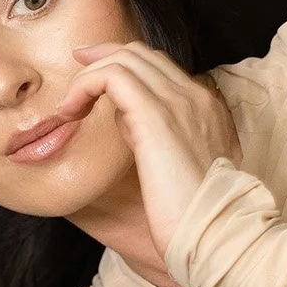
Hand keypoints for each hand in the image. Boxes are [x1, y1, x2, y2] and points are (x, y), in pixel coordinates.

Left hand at [60, 41, 242, 274]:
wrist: (216, 232)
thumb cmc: (198, 216)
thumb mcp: (186, 168)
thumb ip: (164, 138)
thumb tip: (128, 120)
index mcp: (208, 109)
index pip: (161, 67)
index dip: (124, 64)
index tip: (96, 75)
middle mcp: (196, 97)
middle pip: (141, 53)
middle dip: (102, 55)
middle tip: (76, 68)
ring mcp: (179, 102)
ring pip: (125, 58)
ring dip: (88, 75)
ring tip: (69, 107)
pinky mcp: (154, 115)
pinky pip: (111, 76)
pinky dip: (85, 85)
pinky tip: (72, 111)